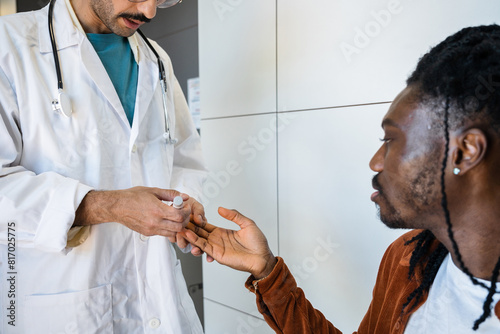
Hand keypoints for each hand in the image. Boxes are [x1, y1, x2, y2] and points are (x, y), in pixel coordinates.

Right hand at [74, 187, 192, 238]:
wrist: (117, 206)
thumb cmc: (133, 196)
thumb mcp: (154, 191)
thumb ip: (171, 194)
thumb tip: (185, 196)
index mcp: (157, 210)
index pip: (179, 216)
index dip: (186, 211)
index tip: (185, 206)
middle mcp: (155, 222)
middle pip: (179, 227)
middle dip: (184, 220)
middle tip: (183, 212)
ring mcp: (151, 229)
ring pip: (172, 233)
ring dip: (177, 226)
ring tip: (175, 216)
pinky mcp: (148, 233)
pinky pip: (163, 234)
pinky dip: (169, 229)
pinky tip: (166, 220)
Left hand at [172, 197, 206, 249]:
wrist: (177, 201)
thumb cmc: (189, 205)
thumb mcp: (197, 206)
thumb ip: (199, 212)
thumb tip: (199, 220)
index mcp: (201, 231)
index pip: (202, 246)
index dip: (201, 250)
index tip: (197, 249)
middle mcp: (192, 235)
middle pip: (194, 248)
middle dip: (193, 247)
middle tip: (190, 237)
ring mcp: (183, 235)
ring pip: (182, 244)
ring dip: (183, 239)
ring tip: (182, 229)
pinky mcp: (173, 234)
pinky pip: (173, 239)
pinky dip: (174, 234)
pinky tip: (176, 227)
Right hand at [181, 207, 276, 278]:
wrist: (262, 258)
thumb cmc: (258, 243)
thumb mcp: (247, 223)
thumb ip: (234, 215)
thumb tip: (220, 208)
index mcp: (222, 232)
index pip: (205, 225)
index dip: (197, 219)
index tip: (188, 213)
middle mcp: (217, 240)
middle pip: (199, 232)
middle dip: (189, 226)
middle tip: (179, 219)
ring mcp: (216, 247)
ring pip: (198, 240)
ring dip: (189, 234)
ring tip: (180, 227)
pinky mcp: (217, 254)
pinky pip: (204, 247)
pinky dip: (195, 241)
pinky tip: (189, 235)